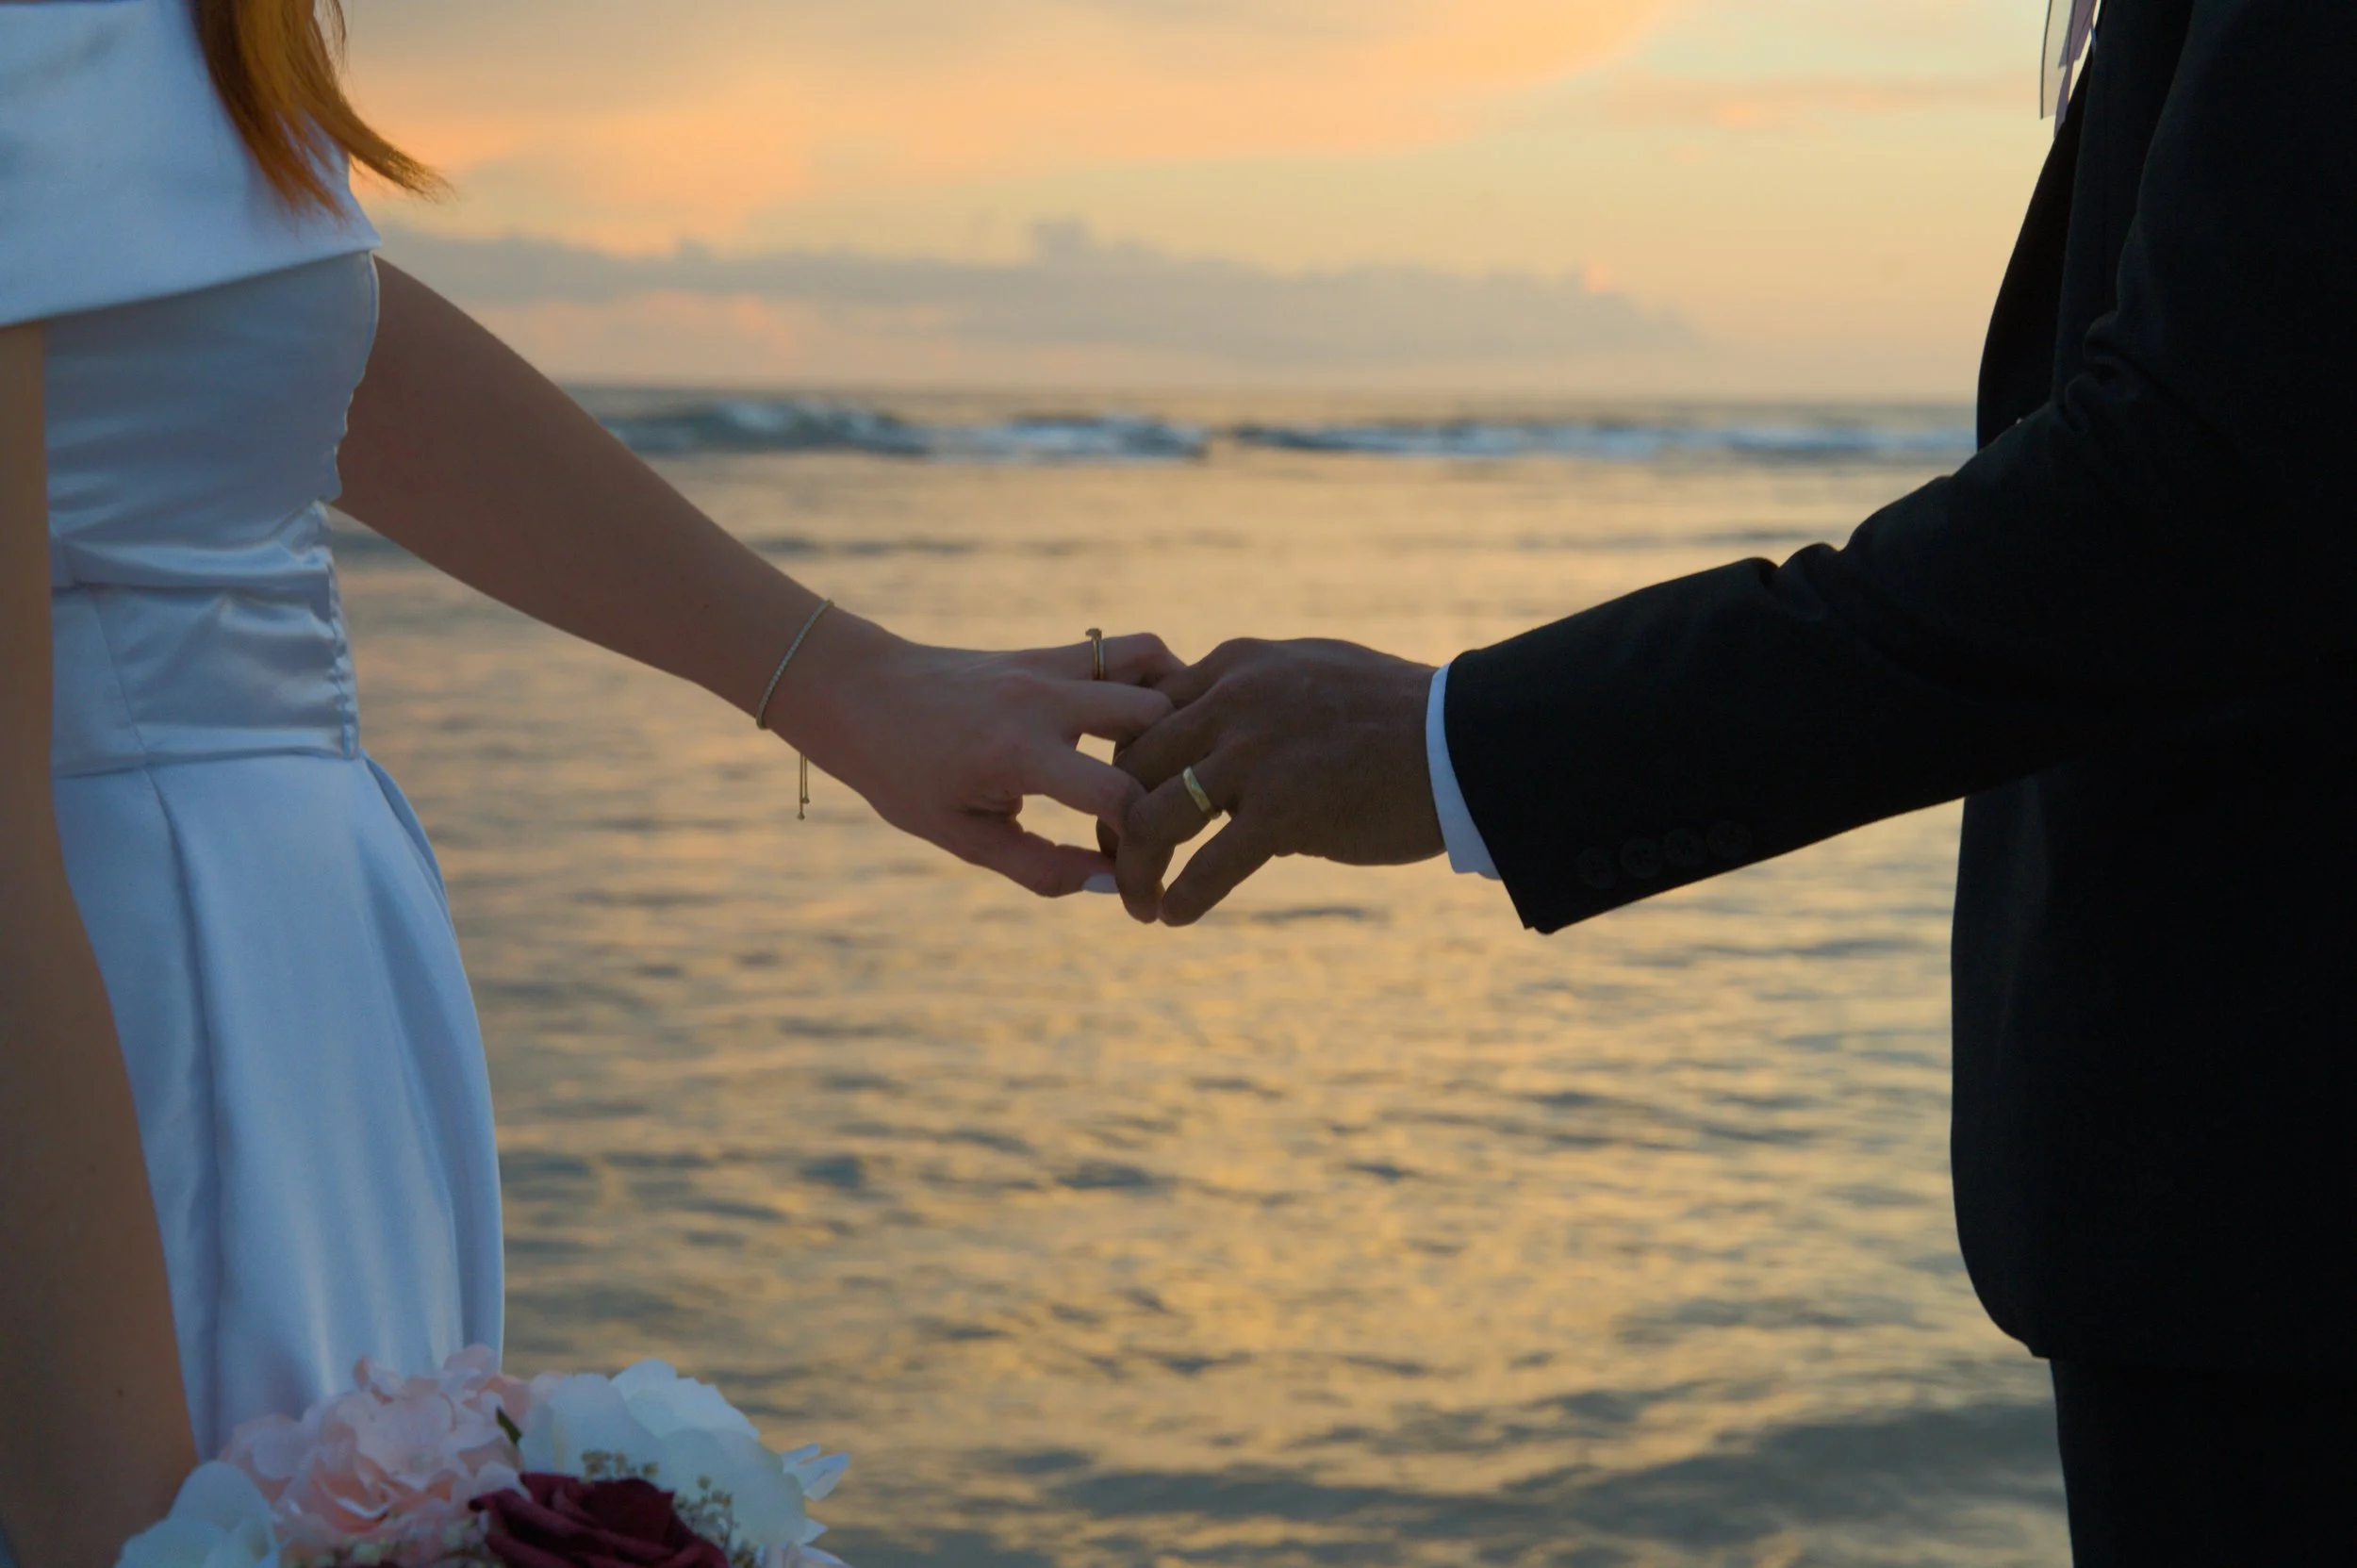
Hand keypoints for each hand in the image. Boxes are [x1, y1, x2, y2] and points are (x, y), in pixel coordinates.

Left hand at [783, 612, 1182, 895]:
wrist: (859, 693)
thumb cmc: (901, 774)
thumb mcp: (963, 838)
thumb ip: (1041, 867)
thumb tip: (1112, 886)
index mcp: (1016, 752)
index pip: (1118, 793)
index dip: (1144, 846)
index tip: (1140, 879)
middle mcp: (1043, 699)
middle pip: (1156, 722)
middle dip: (1173, 776)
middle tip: (1160, 815)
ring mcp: (1051, 665)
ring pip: (1157, 665)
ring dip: (1178, 715)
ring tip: (1168, 764)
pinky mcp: (1052, 651)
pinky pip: (1129, 649)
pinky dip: (1157, 678)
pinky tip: (1150, 723)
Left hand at [1112, 638, 1443, 923]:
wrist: (1464, 740)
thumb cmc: (1396, 716)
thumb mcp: (1309, 673)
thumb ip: (1251, 695)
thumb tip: (1212, 733)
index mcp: (1236, 666)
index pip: (1143, 714)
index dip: (1121, 767)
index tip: (1120, 804)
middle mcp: (1233, 703)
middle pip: (1132, 765)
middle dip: (1112, 820)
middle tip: (1116, 860)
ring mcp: (1256, 756)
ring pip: (1153, 817)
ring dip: (1135, 868)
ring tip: (1139, 902)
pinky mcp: (1285, 812)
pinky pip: (1208, 866)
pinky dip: (1183, 897)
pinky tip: (1177, 916)